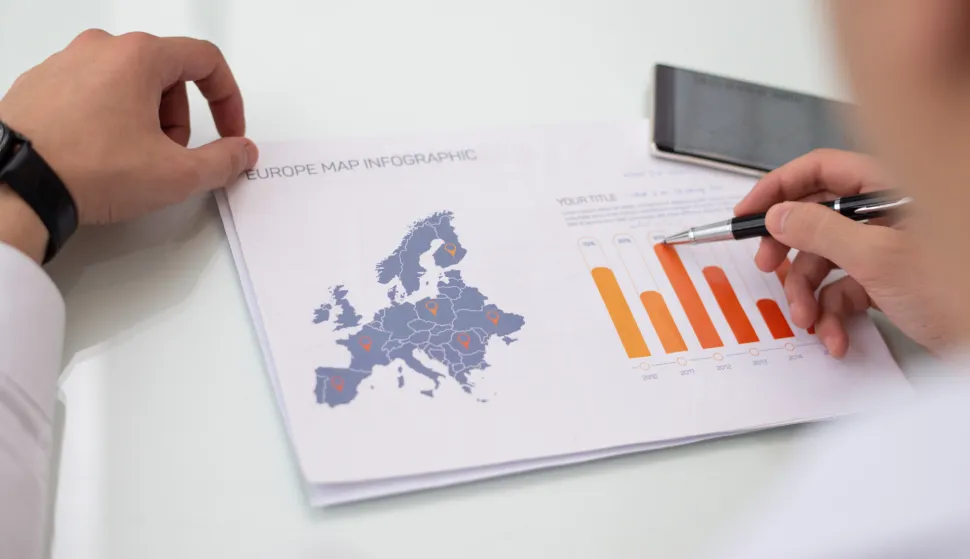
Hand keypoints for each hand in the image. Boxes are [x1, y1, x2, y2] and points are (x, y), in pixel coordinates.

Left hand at [0, 29, 258, 261]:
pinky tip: (98, 159)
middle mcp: (100, 49)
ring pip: (127, 84)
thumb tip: (242, 153)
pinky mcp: (39, 85)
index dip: (229, 100)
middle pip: (166, 74)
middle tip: (171, 159)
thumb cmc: (91, 169)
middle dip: (179, 119)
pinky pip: (91, 95)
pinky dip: (107, 122)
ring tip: (130, 164)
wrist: (13, 184)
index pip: (205, 61)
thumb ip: (222, 161)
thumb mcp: (176, 175)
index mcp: (139, 56)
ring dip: (145, 121)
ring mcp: (64, 63)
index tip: (229, 133)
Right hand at [735, 149, 952, 356]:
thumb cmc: (959, 290)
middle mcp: (887, 212)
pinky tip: (836, 336)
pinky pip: (844, 290)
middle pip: (816, 217)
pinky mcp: (889, 281)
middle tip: (768, 267)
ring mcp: (887, 247)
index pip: (820, 169)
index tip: (747, 212)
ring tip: (808, 319)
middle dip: (789, 251)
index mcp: (890, 188)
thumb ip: (821, 232)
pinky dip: (833, 315)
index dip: (778, 187)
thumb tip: (779, 216)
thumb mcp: (878, 258)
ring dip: (808, 294)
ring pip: (825, 260)